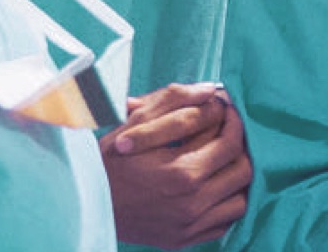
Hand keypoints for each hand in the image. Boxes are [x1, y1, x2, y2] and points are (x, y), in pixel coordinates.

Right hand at [101, 83, 250, 248]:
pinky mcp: (184, 239)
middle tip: (226, 132)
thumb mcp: (135, 122)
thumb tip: (210, 91)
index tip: (226, 112)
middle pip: (242, 170)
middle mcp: (191, 203)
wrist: (86, 203)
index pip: (231, 141)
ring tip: (221, 160)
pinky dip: (225, 203)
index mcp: (182, 172)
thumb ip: (175, 101)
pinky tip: (212, 187)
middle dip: (239, 146)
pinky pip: (224, 223)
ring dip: (235, 176)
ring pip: (240, 200)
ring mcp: (189, 225)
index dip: (233, 121)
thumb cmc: (109, 160)